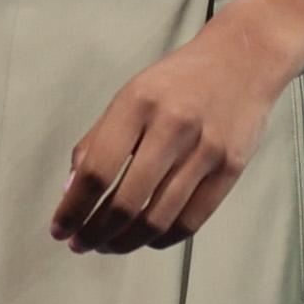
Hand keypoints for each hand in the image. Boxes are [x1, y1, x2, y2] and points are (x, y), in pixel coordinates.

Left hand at [51, 24, 288, 252]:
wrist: (243, 58)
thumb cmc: (179, 80)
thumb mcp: (131, 94)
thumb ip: (98, 139)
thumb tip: (72, 191)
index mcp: (138, 102)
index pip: (97, 170)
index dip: (73, 208)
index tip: (60, 229)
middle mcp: (172, 125)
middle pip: (126, 202)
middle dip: (96, 233)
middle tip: (82, 243)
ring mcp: (206, 149)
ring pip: (158, 219)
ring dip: (126, 242)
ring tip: (109, 245)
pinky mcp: (231, 168)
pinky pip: (191, 221)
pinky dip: (162, 239)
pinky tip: (146, 238)